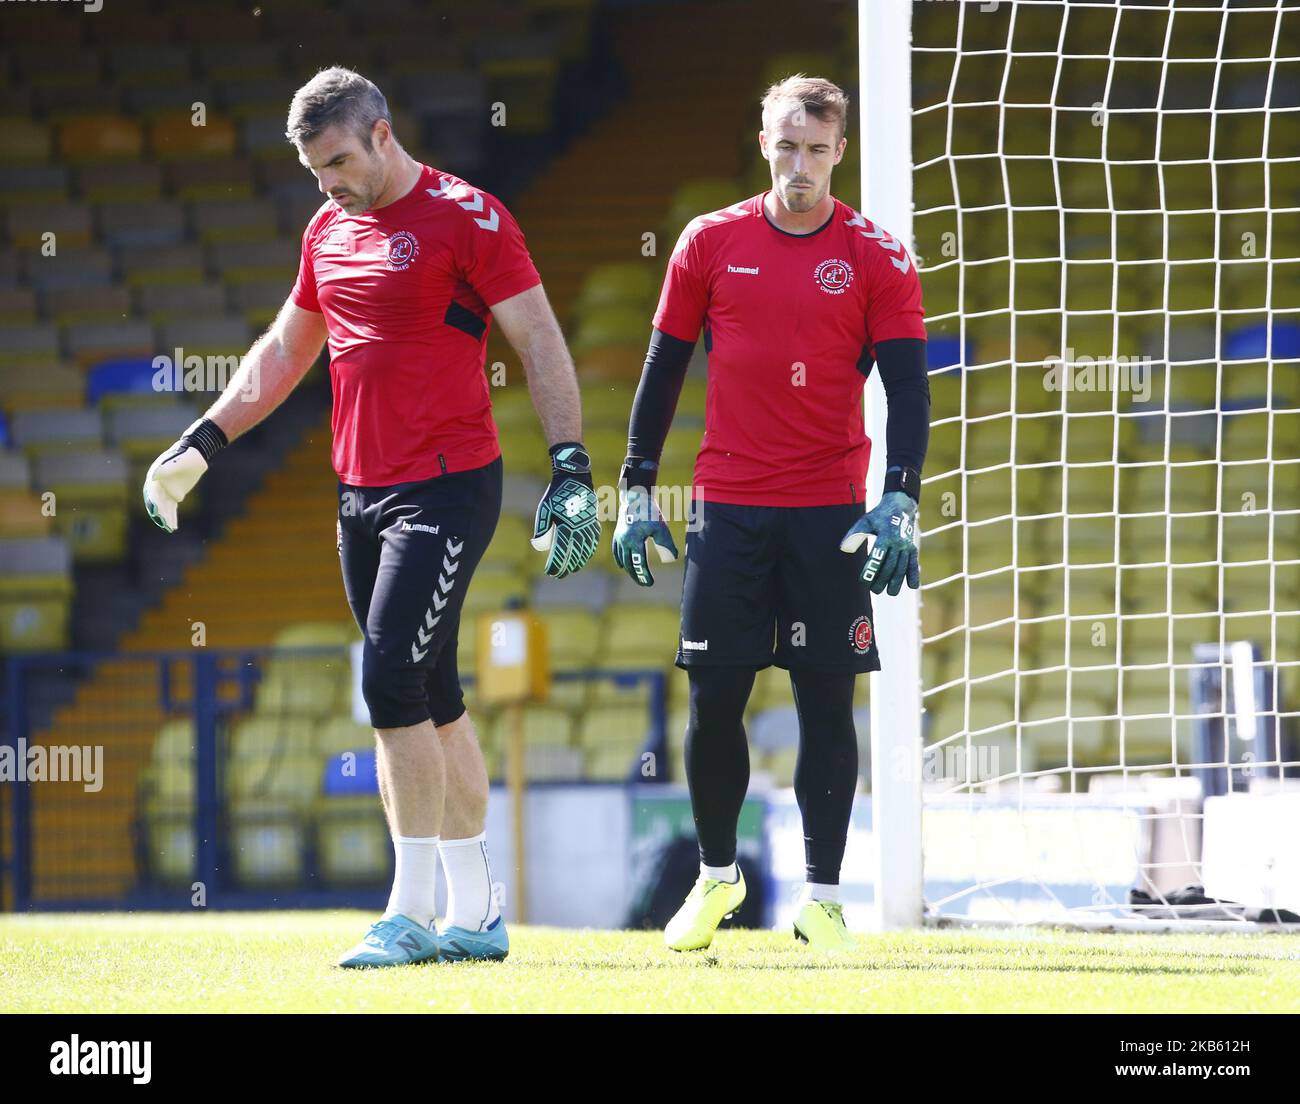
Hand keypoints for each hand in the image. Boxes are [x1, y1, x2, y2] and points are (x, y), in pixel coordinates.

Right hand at [142, 418, 225, 532]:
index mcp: (155, 476)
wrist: (195, 454)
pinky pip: (172, 508)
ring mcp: (166, 490)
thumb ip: (167, 468)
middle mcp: (157, 485)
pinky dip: (172, 516)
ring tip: (170, 528)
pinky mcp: (175, 494)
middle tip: (164, 524)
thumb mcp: (178, 461)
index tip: (157, 513)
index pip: (151, 492)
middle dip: (160, 514)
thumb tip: (154, 476)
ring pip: (164, 507)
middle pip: (156, 502)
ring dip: (166, 518)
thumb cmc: (186, 455)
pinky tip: (173, 526)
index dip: (153, 503)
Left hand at [531, 442, 600, 577]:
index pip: (561, 552)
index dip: (556, 564)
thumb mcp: (545, 509)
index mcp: (566, 526)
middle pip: (574, 555)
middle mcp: (579, 529)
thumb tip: (539, 546)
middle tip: (558, 575)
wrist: (575, 480)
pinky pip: (593, 542)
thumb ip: (542, 528)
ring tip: (571, 569)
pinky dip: (589, 551)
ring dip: (579, 562)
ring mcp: (589, 527)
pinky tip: (585, 557)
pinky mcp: (594, 523)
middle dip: (566, 567)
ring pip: (586, 551)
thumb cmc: (557, 495)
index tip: (550, 572)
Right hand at [612, 486, 677, 585]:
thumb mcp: (661, 528)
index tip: (650, 583)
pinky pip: (616, 551)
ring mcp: (619, 538)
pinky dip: (620, 559)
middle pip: (628, 564)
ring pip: (621, 559)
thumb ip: (666, 544)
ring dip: (628, 569)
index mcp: (634, 541)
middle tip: (644, 583)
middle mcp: (624, 542)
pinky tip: (623, 565)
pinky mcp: (617, 534)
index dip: (644, 575)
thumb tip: (673, 557)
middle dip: (636, 575)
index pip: (639, 564)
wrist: (636, 497)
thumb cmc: (650, 512)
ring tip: (636, 576)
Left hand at [839, 490, 918, 595]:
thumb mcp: (865, 521)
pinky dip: (914, 575)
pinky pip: (914, 563)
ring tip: (890, 592)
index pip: (878, 556)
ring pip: (902, 567)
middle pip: (890, 565)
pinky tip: (912, 587)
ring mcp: (907, 546)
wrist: (900, 506)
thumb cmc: (878, 516)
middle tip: (874, 591)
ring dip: (897, 581)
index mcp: (885, 535)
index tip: (863, 581)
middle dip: (882, 580)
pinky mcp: (913, 548)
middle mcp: (898, 542)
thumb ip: (855, 534)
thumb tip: (843, 548)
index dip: (871, 569)